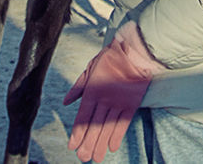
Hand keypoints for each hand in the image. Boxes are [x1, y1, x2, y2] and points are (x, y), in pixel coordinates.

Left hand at [64, 23, 165, 162]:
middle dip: (87, 143)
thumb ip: (78, 87)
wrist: (136, 51)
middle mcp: (104, 99)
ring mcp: (119, 102)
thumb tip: (66, 102)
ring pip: (108, 127)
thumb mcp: (89, 68)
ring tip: (96, 158)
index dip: (77, 133)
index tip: (72, 146)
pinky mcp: (132, 103)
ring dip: (101, 144)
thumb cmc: (111, 57)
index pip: (83, 116)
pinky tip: (112, 147)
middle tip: (83, 158)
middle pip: (94, 126)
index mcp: (92, 90)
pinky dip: (117, 136)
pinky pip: (123, 123)